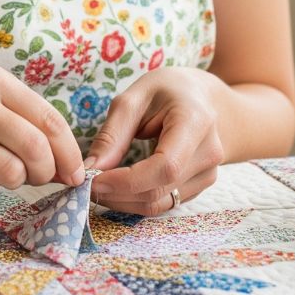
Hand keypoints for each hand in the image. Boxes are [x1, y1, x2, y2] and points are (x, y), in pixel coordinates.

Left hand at [85, 68, 225, 214]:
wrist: (200, 96)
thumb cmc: (166, 90)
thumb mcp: (134, 98)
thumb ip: (113, 134)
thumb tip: (91, 168)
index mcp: (195, 122)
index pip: (165, 166)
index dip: (127, 181)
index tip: (93, 179)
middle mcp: (208, 153)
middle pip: (159, 190)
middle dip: (117, 193)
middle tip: (86, 183)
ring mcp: (208, 173)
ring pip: (160, 204)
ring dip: (124, 201)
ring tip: (100, 184)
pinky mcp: (201, 186)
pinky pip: (165, 203)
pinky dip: (137, 200)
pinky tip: (120, 186)